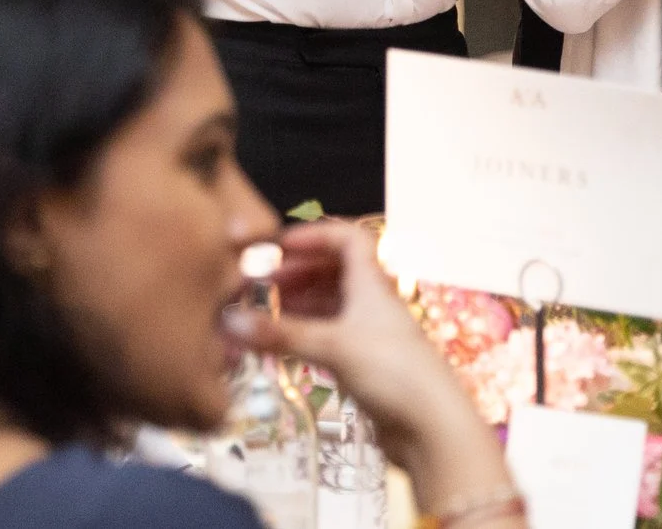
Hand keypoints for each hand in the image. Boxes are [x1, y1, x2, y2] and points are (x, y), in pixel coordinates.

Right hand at [229, 221, 508, 509]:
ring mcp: (371, 333)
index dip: (312, 236)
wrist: (431, 425)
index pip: (346, 238)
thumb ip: (282, 335)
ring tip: (261, 315)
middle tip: (258, 286)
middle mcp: (373, 302)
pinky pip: (330, 336)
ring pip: (330, 306)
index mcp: (371, 282)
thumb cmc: (392, 371)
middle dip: (296, 273)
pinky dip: (305, 334)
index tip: (276, 247)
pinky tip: (281, 344)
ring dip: (297, 305)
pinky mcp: (367, 363)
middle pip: (333, 272)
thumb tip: (230, 321)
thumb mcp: (333, 346)